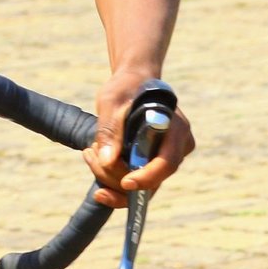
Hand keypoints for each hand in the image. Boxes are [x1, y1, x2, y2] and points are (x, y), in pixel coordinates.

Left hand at [85, 68, 194, 208]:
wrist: (133, 82)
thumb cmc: (125, 87)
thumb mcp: (112, 102)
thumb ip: (110, 129)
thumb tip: (107, 160)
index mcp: (176, 128)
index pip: (167, 163)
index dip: (147, 178)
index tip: (125, 182)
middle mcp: (178, 147)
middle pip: (152, 181)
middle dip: (116, 177)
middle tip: (90, 154)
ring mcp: (167, 157)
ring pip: (141, 186)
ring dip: (110, 176)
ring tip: (90, 151)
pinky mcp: (154, 163)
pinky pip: (136, 181)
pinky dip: (113, 176)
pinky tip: (95, 160)